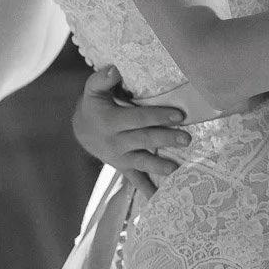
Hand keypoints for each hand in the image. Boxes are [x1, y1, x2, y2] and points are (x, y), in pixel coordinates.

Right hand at [71, 66, 189, 197]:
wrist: (82, 129)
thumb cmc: (94, 105)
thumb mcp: (93, 90)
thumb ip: (102, 79)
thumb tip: (114, 69)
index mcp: (111, 121)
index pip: (138, 118)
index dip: (158, 116)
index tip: (179, 115)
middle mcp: (115, 141)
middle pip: (144, 140)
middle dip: (166, 139)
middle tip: (187, 139)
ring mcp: (119, 157)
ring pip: (141, 162)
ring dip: (159, 166)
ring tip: (176, 169)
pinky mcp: (123, 167)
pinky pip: (135, 180)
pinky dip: (147, 190)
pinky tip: (159, 199)